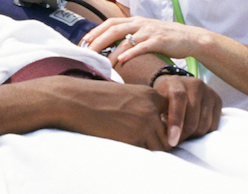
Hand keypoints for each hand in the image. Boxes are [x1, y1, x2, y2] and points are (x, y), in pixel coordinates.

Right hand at [40, 77, 174, 150]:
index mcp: (150, 95)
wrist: (75, 100)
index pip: (172, 117)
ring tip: (131, 144)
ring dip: (148, 150)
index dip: (165, 128)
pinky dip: (137, 154)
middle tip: (141, 143)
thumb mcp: (126, 95)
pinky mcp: (133, 138)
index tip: (154, 132)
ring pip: (160, 148)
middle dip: (158, 143)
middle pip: (168, 136)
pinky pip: (145, 154)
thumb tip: (156, 127)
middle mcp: (151, 109)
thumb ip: (143, 107)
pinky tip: (123, 145)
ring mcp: (144, 123)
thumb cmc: (96, 98)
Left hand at [82, 17, 200, 65]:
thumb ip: (130, 36)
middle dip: (98, 41)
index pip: (110, 22)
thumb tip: (111, 46)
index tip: (84, 42)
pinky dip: (131, 53)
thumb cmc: (166, 38)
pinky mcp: (159, 41)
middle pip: (114, 29)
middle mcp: (140, 24)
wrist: (190, 38)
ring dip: (111, 51)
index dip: (96, 31)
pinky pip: (142, 47)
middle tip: (87, 53)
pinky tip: (122, 60)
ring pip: (126, 39)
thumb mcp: (145, 33)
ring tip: (102, 62)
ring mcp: (149, 31)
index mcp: (135, 21)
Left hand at [153, 75, 220, 145]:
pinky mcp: (218, 100)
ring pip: (204, 125)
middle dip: (184, 135)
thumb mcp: (156, 102)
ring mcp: (209, 92)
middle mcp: (196, 84)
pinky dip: (203, 133)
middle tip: (175, 142)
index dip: (176, 120)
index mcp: (177, 82)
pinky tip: (193, 130)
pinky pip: (213, 125)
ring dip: (193, 135)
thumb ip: (158, 115)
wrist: (176, 86)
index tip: (172, 140)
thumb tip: (162, 137)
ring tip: (182, 135)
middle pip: (193, 119)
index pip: (179, 98)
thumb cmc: (163, 97)